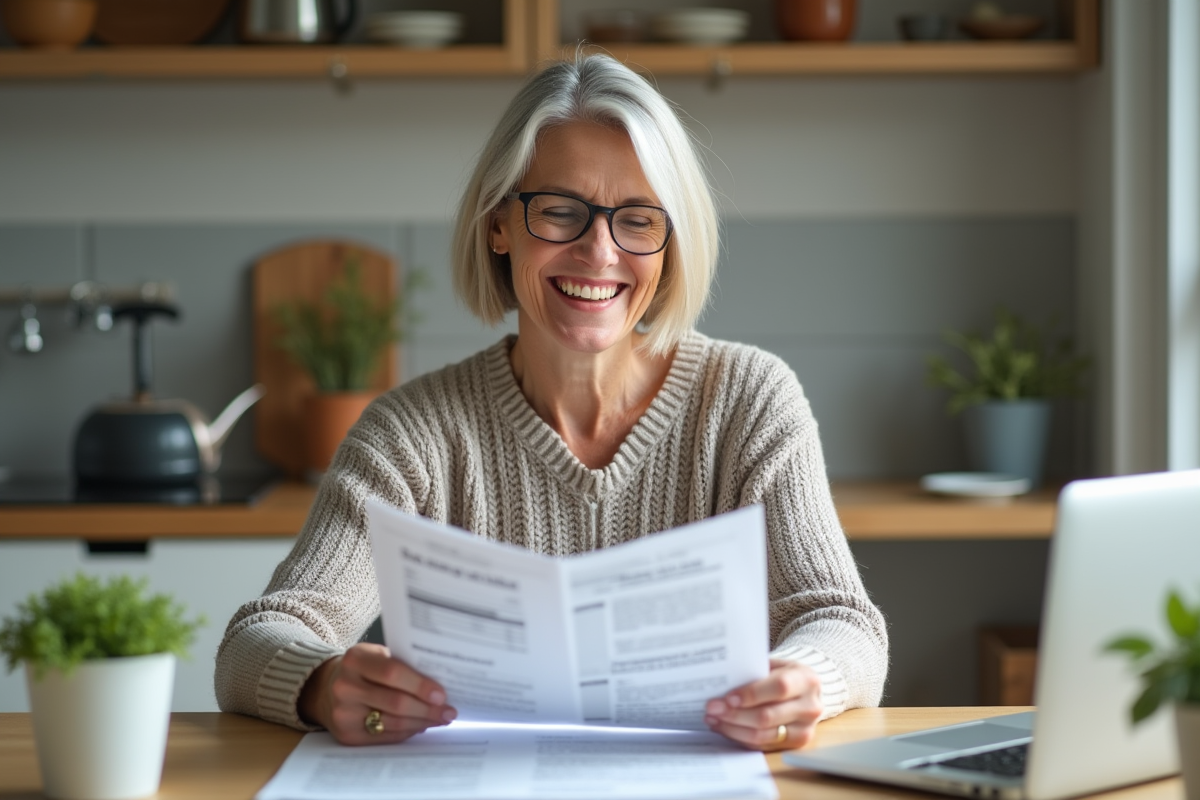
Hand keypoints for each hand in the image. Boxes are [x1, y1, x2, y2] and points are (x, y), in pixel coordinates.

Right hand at [298, 643, 456, 744]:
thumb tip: (438, 686)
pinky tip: (421, 726)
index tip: (442, 694)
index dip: (419, 685)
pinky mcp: (346, 735)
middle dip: (427, 709)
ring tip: (440, 719)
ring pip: (393, 722)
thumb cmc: (363, 668)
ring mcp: (344, 713)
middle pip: (395, 702)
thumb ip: (401, 665)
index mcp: (355, 659)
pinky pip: (385, 737)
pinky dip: (407, 732)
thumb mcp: (376, 655)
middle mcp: (345, 686)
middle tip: (449, 711)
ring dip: (421, 722)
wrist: (326, 688)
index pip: (392, 673)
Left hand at [704, 659, 822, 750]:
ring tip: (713, 719)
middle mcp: (810, 706)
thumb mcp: (775, 665)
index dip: (752, 694)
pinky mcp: (796, 744)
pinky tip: (725, 728)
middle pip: (767, 716)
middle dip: (734, 714)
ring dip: (733, 729)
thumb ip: (754, 672)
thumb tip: (720, 680)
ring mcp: (805, 729)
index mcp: (806, 680)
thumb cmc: (784, 674)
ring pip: (763, 735)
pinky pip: (762, 745)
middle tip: (711, 708)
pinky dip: (740, 738)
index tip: (728, 697)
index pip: (779, 688)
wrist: (806, 691)